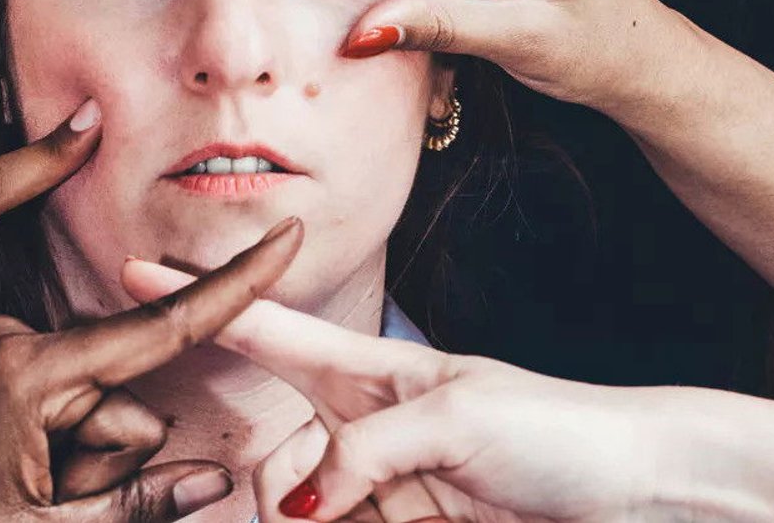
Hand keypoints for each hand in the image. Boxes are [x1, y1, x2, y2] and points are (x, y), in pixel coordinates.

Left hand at [0, 218, 304, 522]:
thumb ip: (139, 504)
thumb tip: (215, 481)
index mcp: (29, 371)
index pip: (159, 330)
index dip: (234, 289)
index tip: (286, 238)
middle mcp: (16, 340)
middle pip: (128, 394)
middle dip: (107, 457)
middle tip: (45, 502)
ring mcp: (2, 347)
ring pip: (101, 404)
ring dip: (80, 461)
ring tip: (18, 493)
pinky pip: (68, 399)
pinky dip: (59, 445)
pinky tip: (11, 474)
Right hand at [122, 258, 672, 522]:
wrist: (636, 490)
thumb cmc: (558, 430)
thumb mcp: (456, 422)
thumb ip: (365, 455)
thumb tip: (300, 506)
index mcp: (376, 375)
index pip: (273, 333)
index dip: (207, 305)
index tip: (137, 275)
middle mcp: (370, 428)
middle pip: (280, 466)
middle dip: (287, 498)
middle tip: (349, 513)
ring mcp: (388, 486)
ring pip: (310, 518)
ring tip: (408, 520)